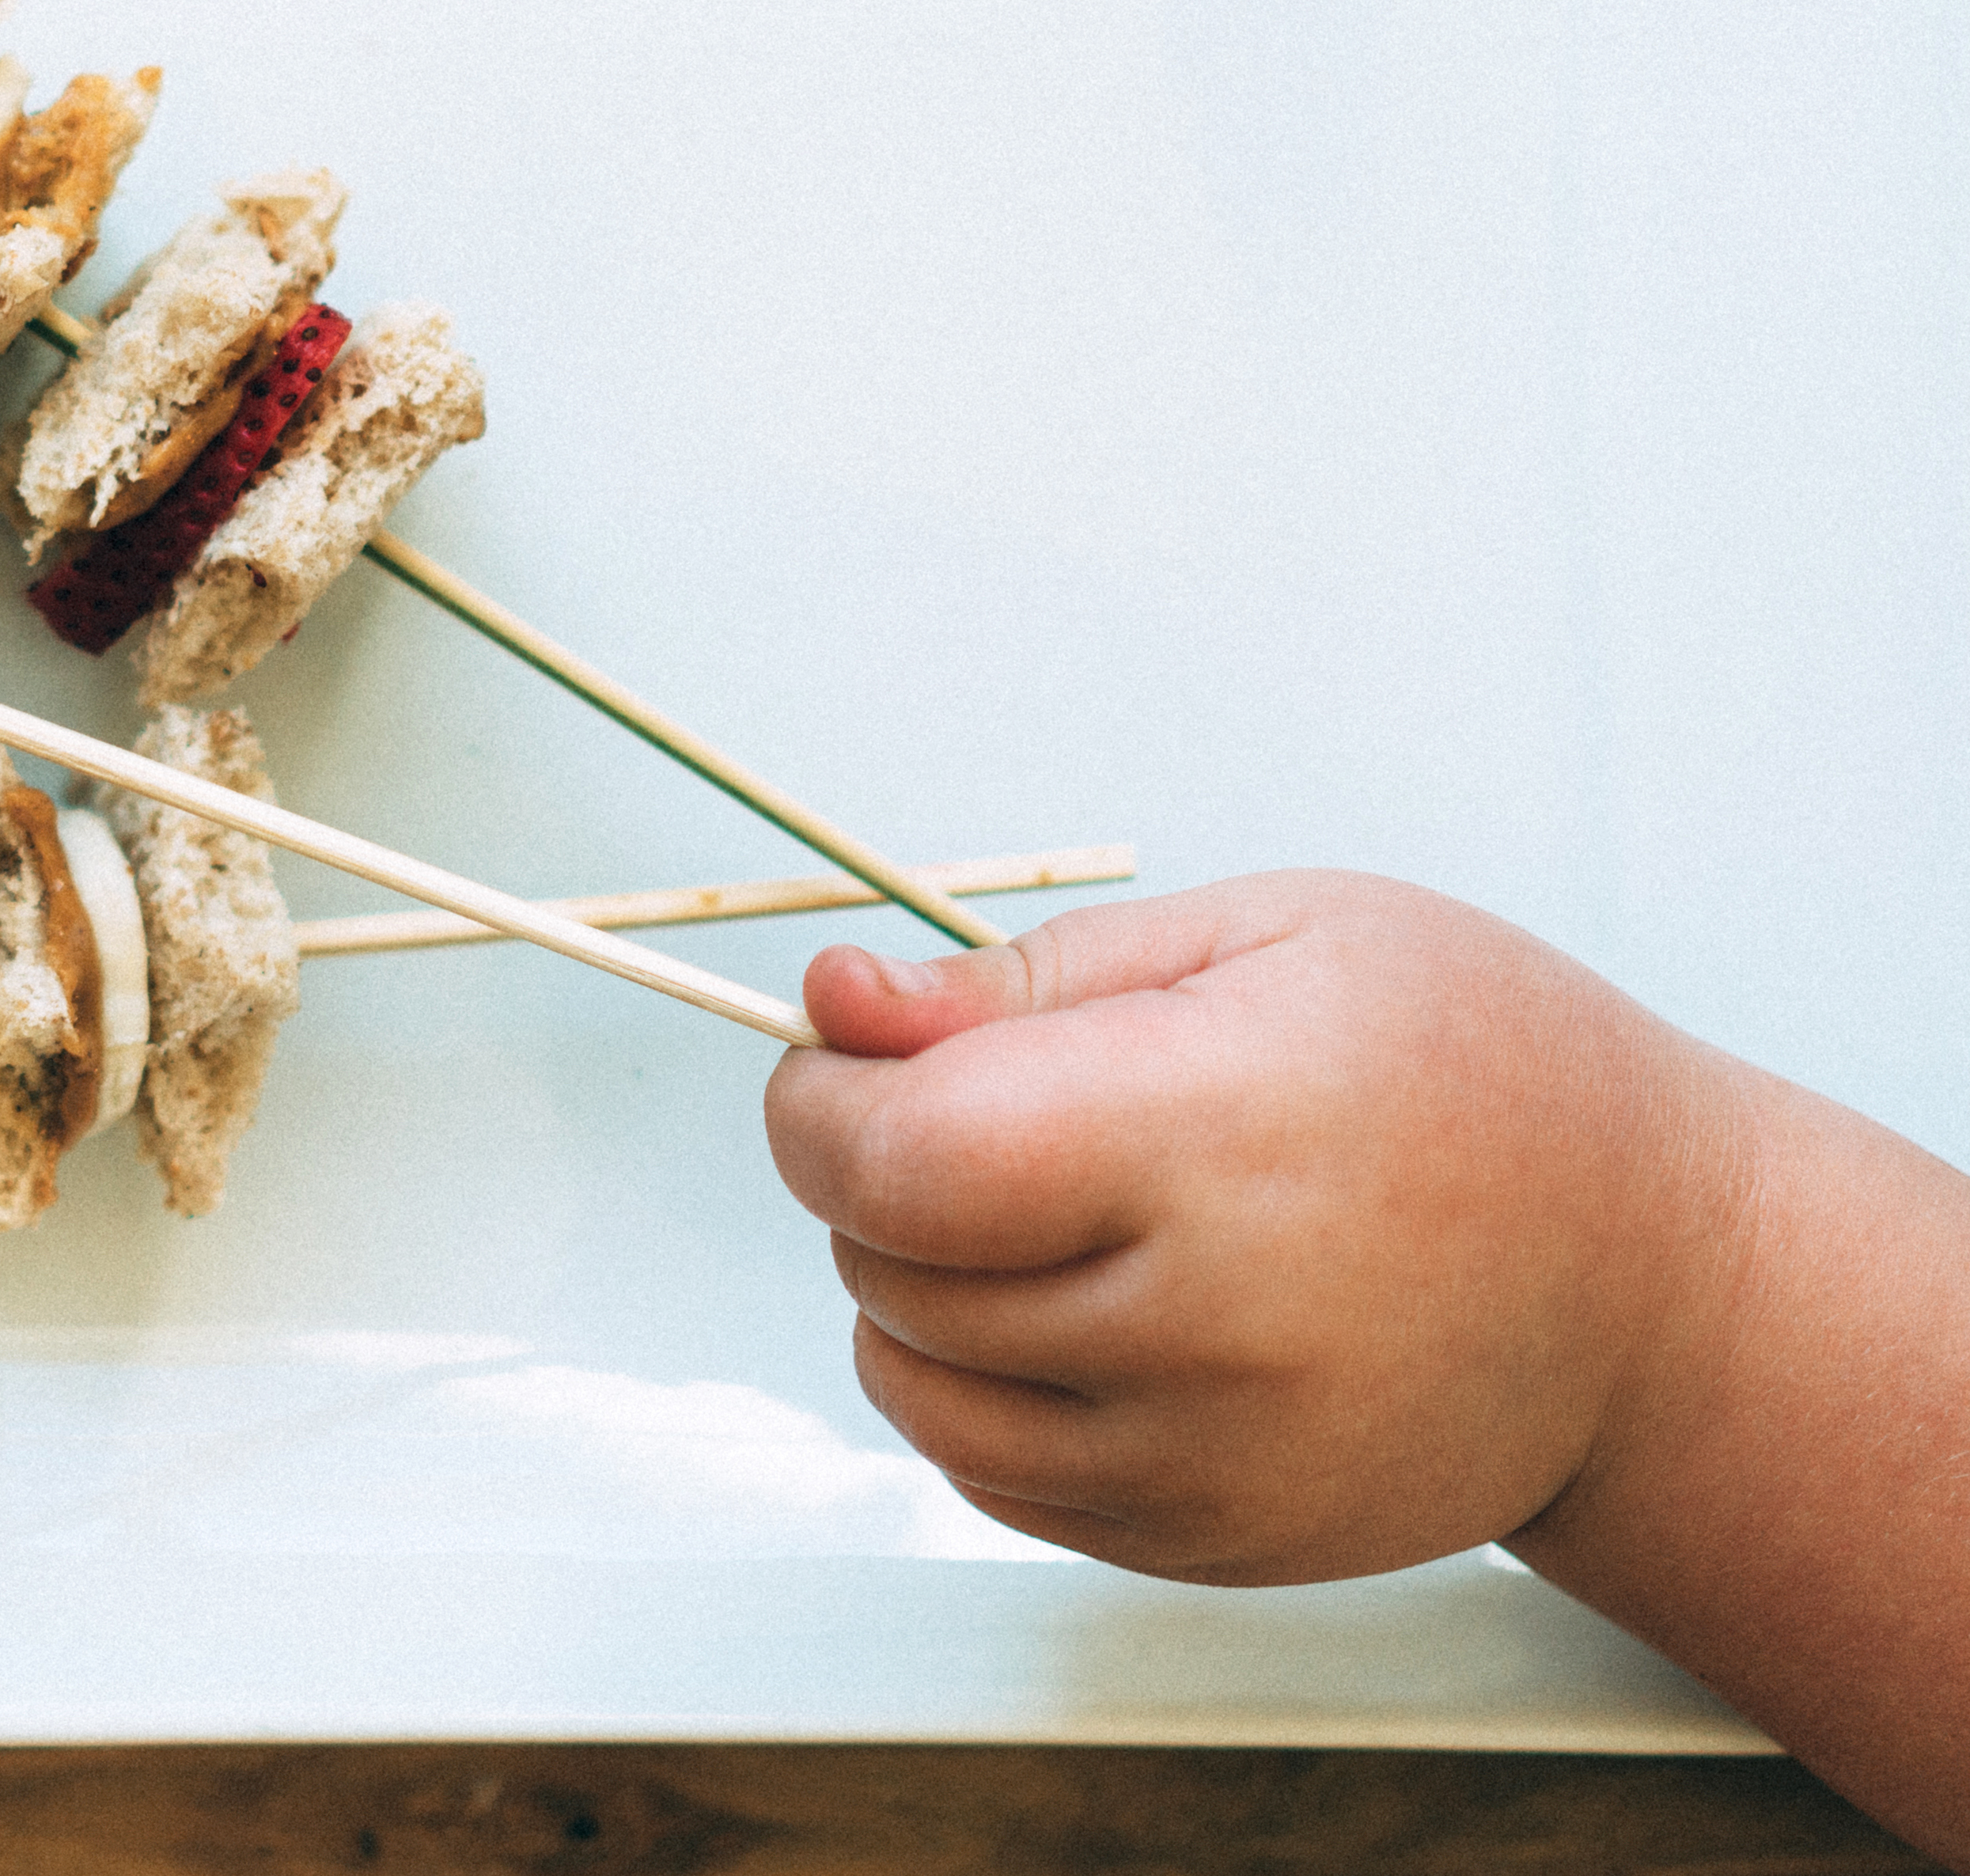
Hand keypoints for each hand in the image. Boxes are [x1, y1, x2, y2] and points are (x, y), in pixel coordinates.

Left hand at [762, 871, 1758, 1585]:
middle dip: (875, 1173)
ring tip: (1039, 1209)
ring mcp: (1212, 1460)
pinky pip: (993, 1476)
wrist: (1658, 1286)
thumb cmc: (1474, 1068)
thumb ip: (1021, 981)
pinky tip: (1093, 1308)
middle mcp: (1209, 1324)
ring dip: (914, 1288)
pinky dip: (985, 1389)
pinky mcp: (1214, 1544)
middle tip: (988, 1107)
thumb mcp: (1263, 935)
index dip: (821, 1101)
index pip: (899, 1160)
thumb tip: (834, 1003)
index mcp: (1212, 1138)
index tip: (852, 1054)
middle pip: (891, 1265)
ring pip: (916, 1384)